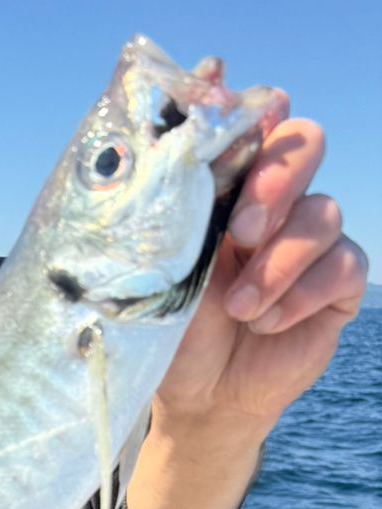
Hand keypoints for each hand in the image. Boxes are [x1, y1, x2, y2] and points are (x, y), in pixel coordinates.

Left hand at [157, 114, 367, 427]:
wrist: (201, 397)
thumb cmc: (174, 331)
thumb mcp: (166, 268)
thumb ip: (182, 206)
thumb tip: (188, 130)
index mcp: (228, 188)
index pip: (254, 123)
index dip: (252, 111)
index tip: (240, 115)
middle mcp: (276, 203)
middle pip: (305, 142)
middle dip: (277, 179)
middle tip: (242, 232)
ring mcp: (311, 239)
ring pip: (322, 212)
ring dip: (276, 264)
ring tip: (239, 310)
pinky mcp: (338, 282)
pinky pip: (342, 264)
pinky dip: (300, 294)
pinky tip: (267, 323)